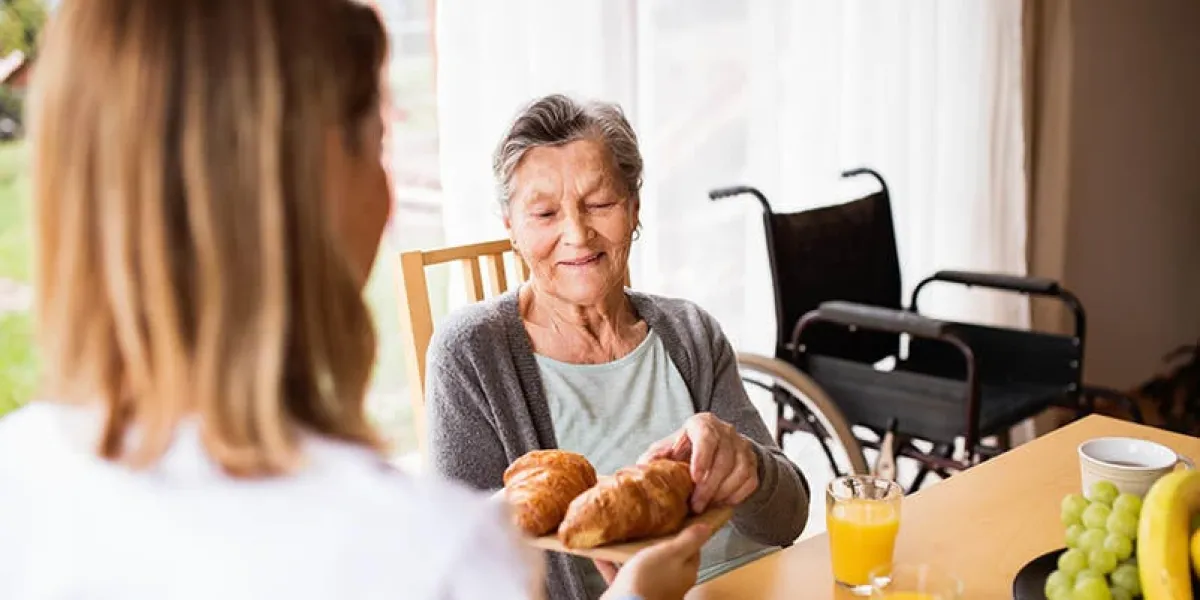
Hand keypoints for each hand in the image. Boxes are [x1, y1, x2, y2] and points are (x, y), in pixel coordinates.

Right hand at [599, 524, 712, 599]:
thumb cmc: (650, 579)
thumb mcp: (672, 553)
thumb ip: (689, 540)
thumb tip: (707, 528)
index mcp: (685, 572)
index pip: (691, 549)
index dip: (685, 533)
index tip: (676, 518)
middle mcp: (670, 582)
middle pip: (666, 557)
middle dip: (656, 541)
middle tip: (647, 522)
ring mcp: (650, 588)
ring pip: (642, 566)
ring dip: (632, 551)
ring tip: (624, 533)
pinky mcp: (629, 592)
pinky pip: (619, 574)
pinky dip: (611, 562)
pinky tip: (601, 551)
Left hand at [639, 413, 758, 512]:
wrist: (716, 451)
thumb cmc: (686, 451)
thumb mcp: (669, 449)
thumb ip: (656, 457)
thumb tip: (640, 468)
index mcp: (702, 424)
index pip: (706, 437)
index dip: (702, 458)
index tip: (695, 479)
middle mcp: (726, 431)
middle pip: (723, 459)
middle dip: (709, 486)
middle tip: (696, 505)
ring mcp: (742, 446)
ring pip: (739, 472)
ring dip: (722, 493)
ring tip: (706, 505)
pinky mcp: (752, 462)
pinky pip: (749, 481)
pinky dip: (736, 495)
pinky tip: (721, 502)